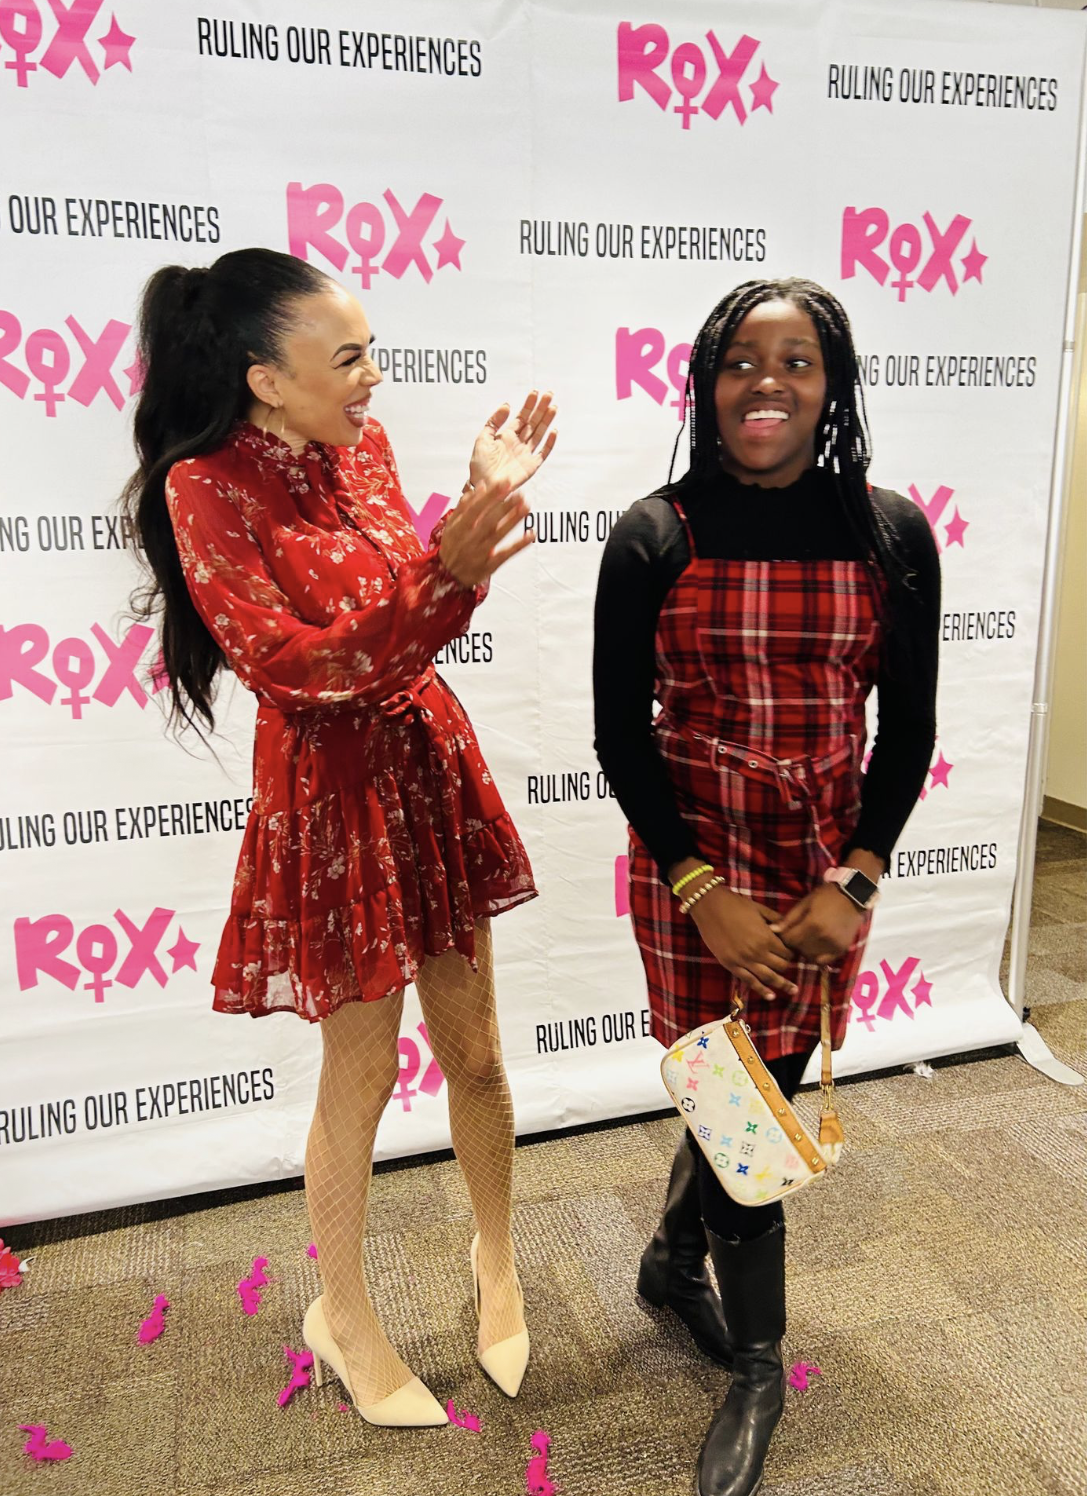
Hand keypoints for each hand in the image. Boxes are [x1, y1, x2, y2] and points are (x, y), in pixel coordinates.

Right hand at [438, 478, 533, 587]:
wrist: (447, 577)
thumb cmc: (453, 547)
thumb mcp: (452, 525)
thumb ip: (464, 506)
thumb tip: (480, 487)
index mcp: (459, 528)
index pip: (476, 509)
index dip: (491, 496)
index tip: (504, 483)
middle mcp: (469, 540)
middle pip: (489, 521)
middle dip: (505, 506)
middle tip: (520, 494)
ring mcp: (479, 554)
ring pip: (498, 535)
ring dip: (513, 521)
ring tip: (526, 507)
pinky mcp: (489, 566)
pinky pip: (506, 554)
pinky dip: (519, 545)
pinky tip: (530, 535)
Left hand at [468, 391, 556, 493]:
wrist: (483, 485)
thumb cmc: (480, 466)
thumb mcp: (482, 439)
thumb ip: (494, 422)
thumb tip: (506, 405)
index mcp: (507, 436)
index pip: (521, 417)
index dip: (528, 405)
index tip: (535, 393)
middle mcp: (518, 443)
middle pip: (533, 422)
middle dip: (541, 408)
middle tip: (549, 394)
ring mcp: (526, 454)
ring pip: (539, 434)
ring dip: (546, 421)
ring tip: (553, 407)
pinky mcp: (531, 466)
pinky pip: (543, 453)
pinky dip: (549, 443)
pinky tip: (553, 431)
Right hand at [689, 886, 799, 1001]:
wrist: (709, 906)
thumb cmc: (735, 904)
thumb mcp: (760, 909)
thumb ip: (777, 920)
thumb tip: (789, 930)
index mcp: (766, 937)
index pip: (787, 953)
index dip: (792, 954)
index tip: (792, 953)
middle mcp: (757, 952)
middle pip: (780, 966)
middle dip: (786, 966)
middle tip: (788, 964)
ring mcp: (743, 961)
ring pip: (768, 977)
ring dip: (782, 984)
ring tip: (793, 991)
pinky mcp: (730, 965)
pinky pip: (749, 981)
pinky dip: (761, 990)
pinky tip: (771, 996)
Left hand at [771, 885, 864, 964]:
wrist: (853, 895)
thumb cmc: (826, 896)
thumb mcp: (805, 903)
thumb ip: (789, 919)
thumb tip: (772, 930)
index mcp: (812, 925)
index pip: (789, 940)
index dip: (784, 937)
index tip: (785, 932)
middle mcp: (823, 938)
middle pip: (799, 950)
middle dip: (794, 944)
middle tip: (796, 934)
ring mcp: (834, 946)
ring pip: (810, 957)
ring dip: (804, 950)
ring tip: (806, 939)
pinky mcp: (842, 949)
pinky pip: (824, 960)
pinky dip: (817, 956)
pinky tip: (816, 946)